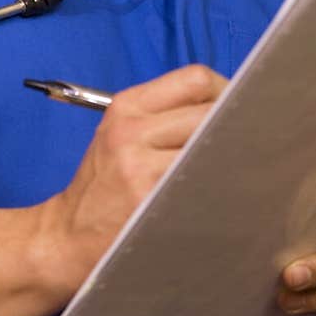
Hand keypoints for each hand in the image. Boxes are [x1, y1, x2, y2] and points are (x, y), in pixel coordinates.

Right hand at [41, 64, 227, 296]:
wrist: (68, 236)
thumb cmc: (105, 184)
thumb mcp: (121, 135)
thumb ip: (166, 115)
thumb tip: (233, 106)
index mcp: (128, 106)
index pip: (195, 79)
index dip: (226, 91)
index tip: (237, 110)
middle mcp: (132, 130)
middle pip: (210, 112)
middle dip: (235, 126)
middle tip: (247, 145)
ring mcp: (140, 167)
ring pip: (211, 149)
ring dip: (233, 160)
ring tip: (239, 172)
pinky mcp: (150, 201)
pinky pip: (202, 185)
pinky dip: (220, 188)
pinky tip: (223, 197)